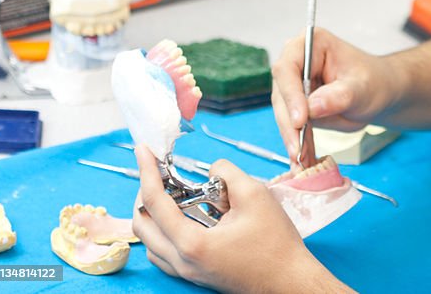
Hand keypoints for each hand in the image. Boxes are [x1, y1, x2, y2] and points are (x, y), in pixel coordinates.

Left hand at [132, 146, 350, 292]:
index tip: (142, 150)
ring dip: (153, 212)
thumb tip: (211, 170)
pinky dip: (163, 230)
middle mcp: (182, 262)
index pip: (155, 202)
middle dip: (145, 191)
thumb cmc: (275, 242)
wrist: (288, 280)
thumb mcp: (255, 195)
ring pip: (149, 241)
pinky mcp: (194, 275)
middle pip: (142, 224)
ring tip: (172, 191)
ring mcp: (186, 272)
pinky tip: (183, 214)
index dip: (146, 171)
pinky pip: (162, 252)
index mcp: (192, 243)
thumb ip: (227, 173)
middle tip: (160, 171)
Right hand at [271, 28, 400, 167]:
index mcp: (311, 43)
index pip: (288, 68)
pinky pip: (292, 126)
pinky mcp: (296, 105)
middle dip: (289, 124)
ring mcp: (294, 85)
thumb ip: (339, 96)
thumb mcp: (363, 88)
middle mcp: (297, 61)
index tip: (300, 120)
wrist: (380, 94)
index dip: (291, 95)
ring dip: (292, 138)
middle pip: (281, 93)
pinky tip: (303, 161)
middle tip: (298, 149)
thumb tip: (313, 107)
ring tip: (302, 160)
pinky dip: (298, 144)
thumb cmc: (375, 81)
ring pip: (283, 114)